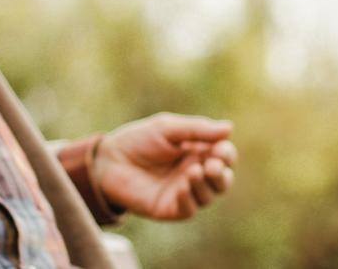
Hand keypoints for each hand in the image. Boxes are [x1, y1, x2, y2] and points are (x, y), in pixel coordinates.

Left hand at [93, 112, 236, 220]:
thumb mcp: (167, 128)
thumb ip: (196, 129)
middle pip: (222, 179)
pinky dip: (189, 198)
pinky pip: (189, 209)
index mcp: (198, 152)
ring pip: (209, 195)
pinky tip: (182, 186)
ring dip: (205, 185)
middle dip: (221, 173)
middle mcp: (195, 173)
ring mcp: (184, 192)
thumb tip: (229, 128)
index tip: (220, 149)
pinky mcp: (170, 208)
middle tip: (211, 165)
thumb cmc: (138, 140)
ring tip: (193, 171)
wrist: (108, 160)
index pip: (224, 156)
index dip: (226, 154)